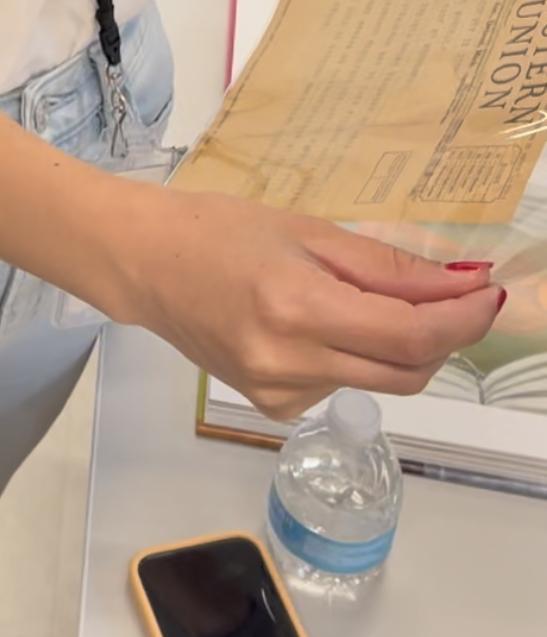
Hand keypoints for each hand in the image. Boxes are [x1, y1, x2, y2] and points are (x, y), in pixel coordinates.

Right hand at [116, 186, 502, 417]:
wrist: (146, 264)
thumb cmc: (218, 229)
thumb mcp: (306, 229)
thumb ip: (384, 265)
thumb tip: (457, 283)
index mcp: (296, 307)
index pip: (407, 335)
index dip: (461, 321)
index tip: (490, 296)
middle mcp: (289, 362)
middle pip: (406, 372)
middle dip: (444, 337)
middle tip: (456, 296)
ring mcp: (278, 393)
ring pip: (379, 383)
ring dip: (400, 347)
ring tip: (368, 298)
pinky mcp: (272, 407)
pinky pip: (341, 385)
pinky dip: (354, 357)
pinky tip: (318, 323)